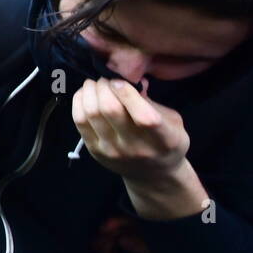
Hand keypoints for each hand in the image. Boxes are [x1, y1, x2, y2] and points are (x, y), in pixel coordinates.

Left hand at [71, 78, 206, 218]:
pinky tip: (85, 94)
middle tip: (105, 77)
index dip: (129, 94)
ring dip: (90, 91)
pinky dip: (79, 102)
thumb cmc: (166, 143)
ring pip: (92, 113)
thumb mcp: (173, 122)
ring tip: (94, 83)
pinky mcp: (94, 150)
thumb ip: (152, 102)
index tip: (121, 80)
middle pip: (111, 110)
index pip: (144, 117)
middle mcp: (135, 148)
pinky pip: (79, 121)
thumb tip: (133, 78)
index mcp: (164, 140)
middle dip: (104, 86)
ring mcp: (112, 150)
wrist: (152, 175)